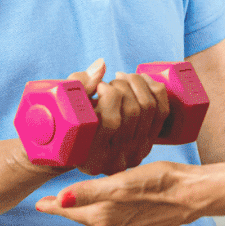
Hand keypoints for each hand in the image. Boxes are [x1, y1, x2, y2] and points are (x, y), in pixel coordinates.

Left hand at [36, 161, 202, 225]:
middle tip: (57, 198)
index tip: (38, 203)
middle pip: (86, 216)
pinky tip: (118, 200)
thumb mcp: (121, 182)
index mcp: (104, 218)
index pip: (70, 211)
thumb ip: (89, 192)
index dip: (53, 206)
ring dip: (94, 207)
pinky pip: (122, 219)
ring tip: (86, 196)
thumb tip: (60, 199)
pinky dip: (114, 210)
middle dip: (72, 207)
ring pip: (104, 217)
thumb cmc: (160, 182)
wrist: (196, 193)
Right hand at [67, 61, 170, 175]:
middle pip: (133, 112)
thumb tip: (102, 65)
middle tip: (110, 82)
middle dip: (123, 86)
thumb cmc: (67, 123)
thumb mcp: (63, 106)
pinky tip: (141, 79)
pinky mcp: (148, 144)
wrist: (79, 147)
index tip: (99, 85)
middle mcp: (116, 161)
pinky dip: (155, 88)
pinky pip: (162, 112)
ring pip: (149, 108)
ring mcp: (135, 153)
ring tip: (122, 79)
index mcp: (90, 158)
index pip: (110, 120)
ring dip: (137, 83)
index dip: (108, 93)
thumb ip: (78, 85)